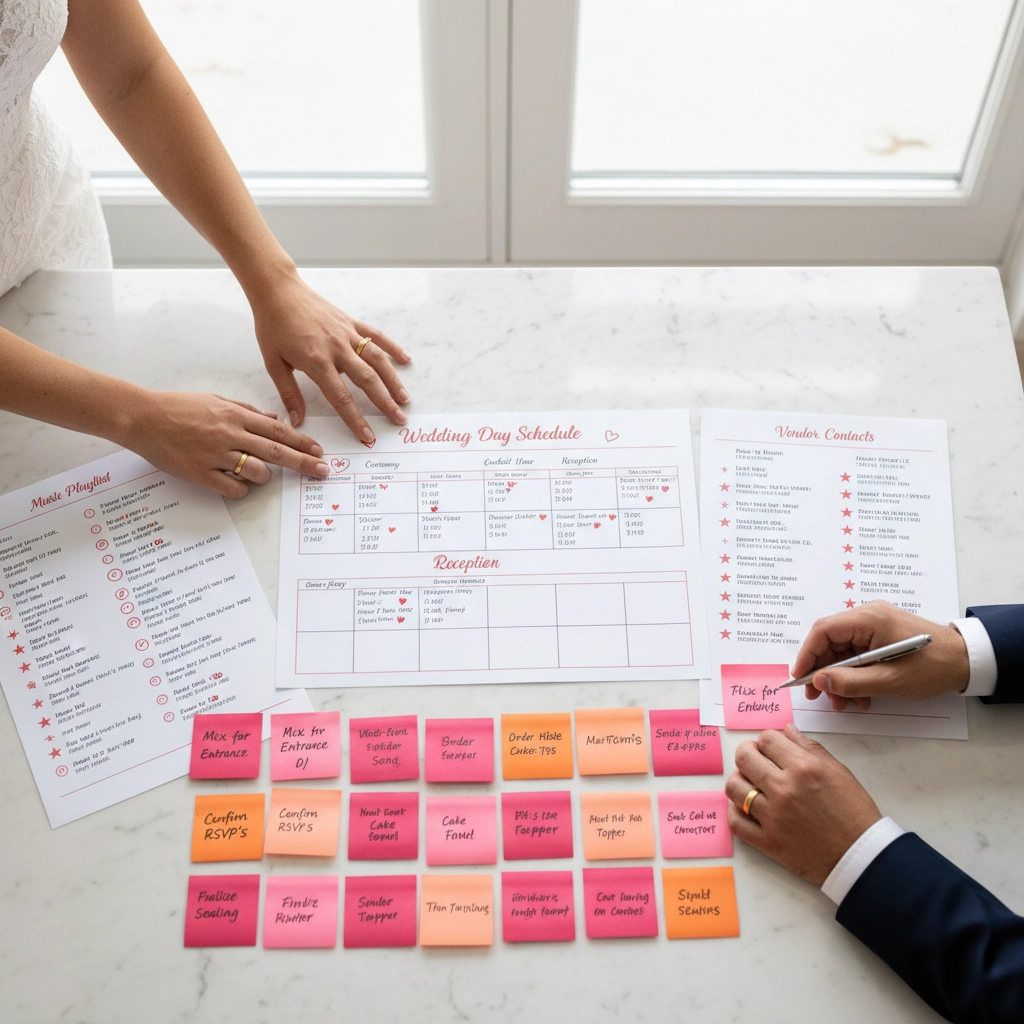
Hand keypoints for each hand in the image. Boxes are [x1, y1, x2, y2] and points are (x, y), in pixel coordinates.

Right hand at [123, 390, 329, 496]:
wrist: (141, 417)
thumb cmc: (177, 407)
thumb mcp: (215, 400)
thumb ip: (245, 410)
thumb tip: (272, 418)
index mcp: (234, 414)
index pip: (278, 430)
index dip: (302, 442)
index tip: (318, 451)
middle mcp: (229, 434)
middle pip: (277, 451)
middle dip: (304, 462)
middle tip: (322, 471)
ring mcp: (215, 455)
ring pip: (258, 471)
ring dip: (266, 476)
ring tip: (262, 474)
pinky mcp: (200, 473)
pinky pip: (233, 487)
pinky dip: (242, 488)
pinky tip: (239, 484)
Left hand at [251, 274, 411, 444]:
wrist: (277, 290)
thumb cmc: (273, 325)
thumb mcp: (273, 363)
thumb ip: (289, 393)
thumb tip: (297, 421)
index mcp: (317, 361)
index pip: (341, 397)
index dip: (356, 419)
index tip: (368, 436)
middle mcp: (337, 348)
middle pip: (367, 380)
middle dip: (384, 403)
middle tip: (399, 420)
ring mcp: (346, 333)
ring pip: (377, 359)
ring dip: (393, 380)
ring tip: (404, 399)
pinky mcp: (350, 321)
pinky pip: (376, 336)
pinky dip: (392, 347)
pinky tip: (405, 360)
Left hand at [726, 724, 881, 884]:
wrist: (862, 856)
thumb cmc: (855, 813)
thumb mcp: (839, 772)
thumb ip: (810, 748)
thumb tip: (787, 730)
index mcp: (804, 768)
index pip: (767, 739)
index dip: (767, 740)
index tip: (770, 748)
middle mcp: (784, 789)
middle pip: (744, 758)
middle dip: (748, 753)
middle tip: (755, 759)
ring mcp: (773, 816)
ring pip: (735, 787)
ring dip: (740, 780)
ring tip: (750, 783)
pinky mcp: (768, 842)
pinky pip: (736, 822)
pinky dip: (735, 811)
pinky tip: (745, 807)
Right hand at [792, 600, 969, 710]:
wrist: (968, 660)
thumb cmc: (932, 667)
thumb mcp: (889, 681)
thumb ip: (850, 682)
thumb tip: (818, 681)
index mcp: (868, 619)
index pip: (823, 630)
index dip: (806, 654)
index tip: (800, 678)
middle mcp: (868, 616)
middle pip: (830, 641)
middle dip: (824, 671)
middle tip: (820, 697)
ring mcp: (875, 624)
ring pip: (842, 651)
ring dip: (840, 677)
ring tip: (846, 703)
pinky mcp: (881, 635)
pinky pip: (857, 653)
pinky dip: (854, 674)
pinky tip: (861, 695)